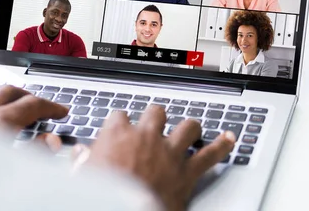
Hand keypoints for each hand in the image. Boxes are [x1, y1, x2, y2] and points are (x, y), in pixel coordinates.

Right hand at [84, 105, 235, 210]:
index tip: (121, 126)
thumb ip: (82, 161)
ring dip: (190, 127)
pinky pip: (210, 154)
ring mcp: (170, 152)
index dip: (121, 121)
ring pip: (187, 126)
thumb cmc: (103, 196)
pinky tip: (229, 139)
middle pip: (156, 112)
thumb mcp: (84, 177)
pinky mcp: (187, 171)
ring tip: (192, 128)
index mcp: (118, 135)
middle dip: (156, 117)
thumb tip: (79, 155)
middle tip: (156, 123)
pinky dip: (221, 146)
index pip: (119, 115)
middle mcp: (146, 137)